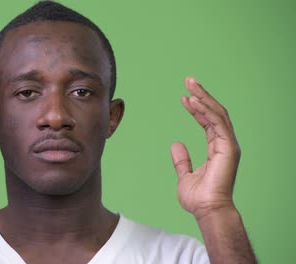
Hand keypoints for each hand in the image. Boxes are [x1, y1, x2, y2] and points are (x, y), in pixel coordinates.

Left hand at [171, 77, 240, 220]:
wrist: (207, 210)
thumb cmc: (199, 198)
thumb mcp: (185, 175)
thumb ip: (181, 160)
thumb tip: (176, 144)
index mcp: (216, 149)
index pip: (208, 123)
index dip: (197, 109)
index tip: (185, 98)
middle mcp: (224, 144)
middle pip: (214, 113)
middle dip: (202, 95)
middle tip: (189, 81)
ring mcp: (228, 145)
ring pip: (217, 114)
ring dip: (204, 97)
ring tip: (190, 84)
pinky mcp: (228, 147)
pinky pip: (217, 123)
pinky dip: (205, 110)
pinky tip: (193, 101)